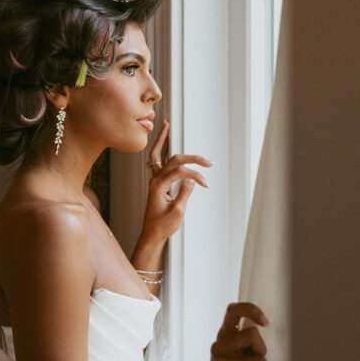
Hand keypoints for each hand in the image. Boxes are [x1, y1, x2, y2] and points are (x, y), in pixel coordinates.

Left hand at [140, 121, 211, 244]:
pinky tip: (164, 142)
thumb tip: (192, 178)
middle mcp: (155, 180)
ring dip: (163, 140)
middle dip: (191, 158)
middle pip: (173, 160)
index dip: (195, 175)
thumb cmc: (163, 226)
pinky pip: (157, 160)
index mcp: (158, 186)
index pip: (180, 172)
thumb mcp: (177, 212)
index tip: (206, 182)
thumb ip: (184, 193)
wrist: (152, 235)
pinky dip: (160, 149)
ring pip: (158, 154)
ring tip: (167, 125)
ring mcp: (155, 180)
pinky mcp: (157, 182)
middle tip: (207, 161)